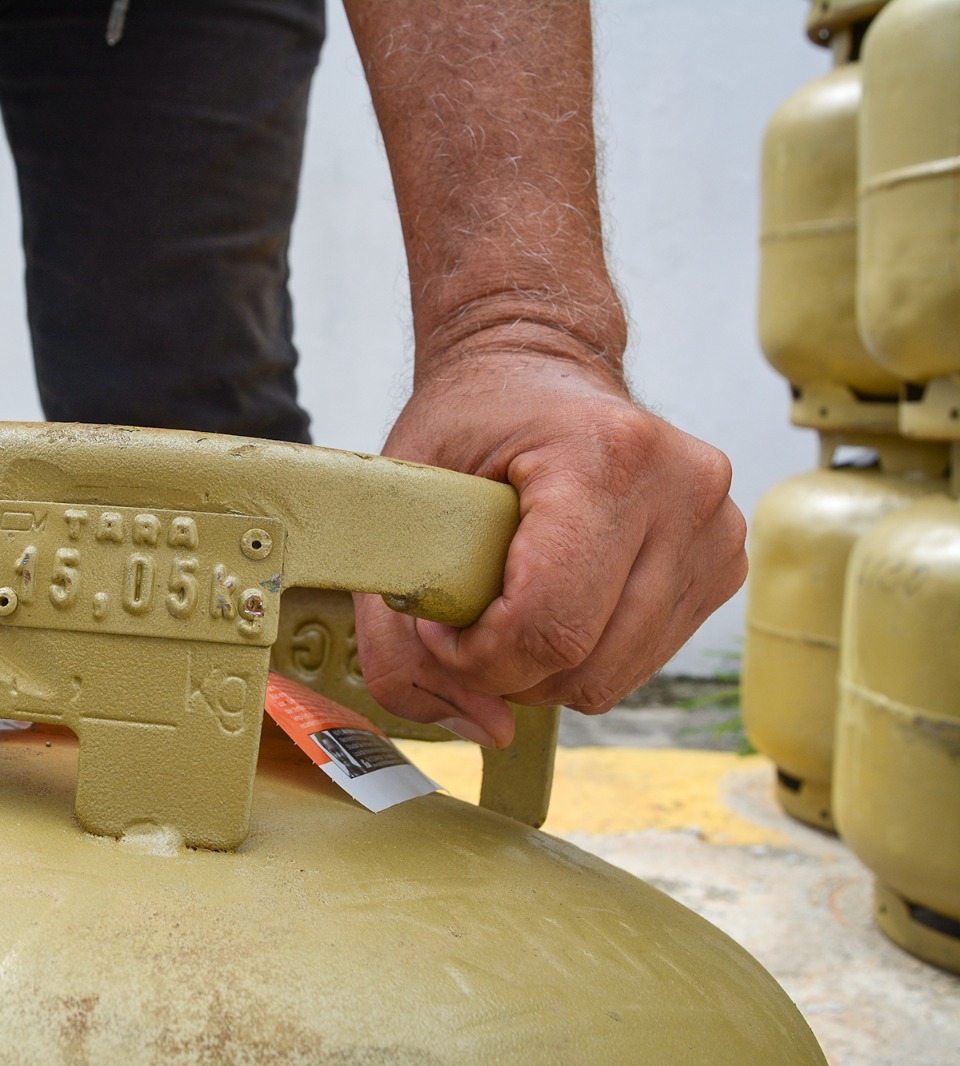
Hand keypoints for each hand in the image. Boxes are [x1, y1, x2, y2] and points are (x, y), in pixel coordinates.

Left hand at [355, 342, 746, 746]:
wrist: (535, 362)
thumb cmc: (467, 423)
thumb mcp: (401, 507)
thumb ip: (404, 641)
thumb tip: (488, 732)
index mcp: (603, 456)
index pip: (549, 623)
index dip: (476, 655)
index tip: (437, 623)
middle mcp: (682, 489)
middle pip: (584, 661)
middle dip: (503, 668)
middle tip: (462, 617)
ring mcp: (717, 526)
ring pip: (615, 675)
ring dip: (543, 666)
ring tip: (507, 599)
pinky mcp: (725, 561)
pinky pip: (642, 660)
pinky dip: (584, 651)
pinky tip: (557, 595)